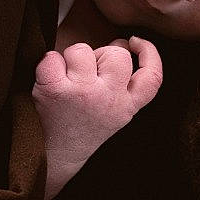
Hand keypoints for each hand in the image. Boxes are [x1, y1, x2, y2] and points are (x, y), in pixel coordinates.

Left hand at [32, 36, 162, 195]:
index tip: (136, 42)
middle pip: (117, 54)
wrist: (53, 157)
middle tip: (86, 75)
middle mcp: (108, 99)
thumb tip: (121, 43)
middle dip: (100, 55)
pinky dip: (47, 64)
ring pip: (82, 50)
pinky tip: (49, 81)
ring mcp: (82, 93)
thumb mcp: (115, 113)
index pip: (152, 77)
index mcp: (126, 107)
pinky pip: (52, 57)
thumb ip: (123, 84)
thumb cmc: (82, 127)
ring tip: (66, 81)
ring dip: (71, 59)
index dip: (150, 53)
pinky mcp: (56, 90)